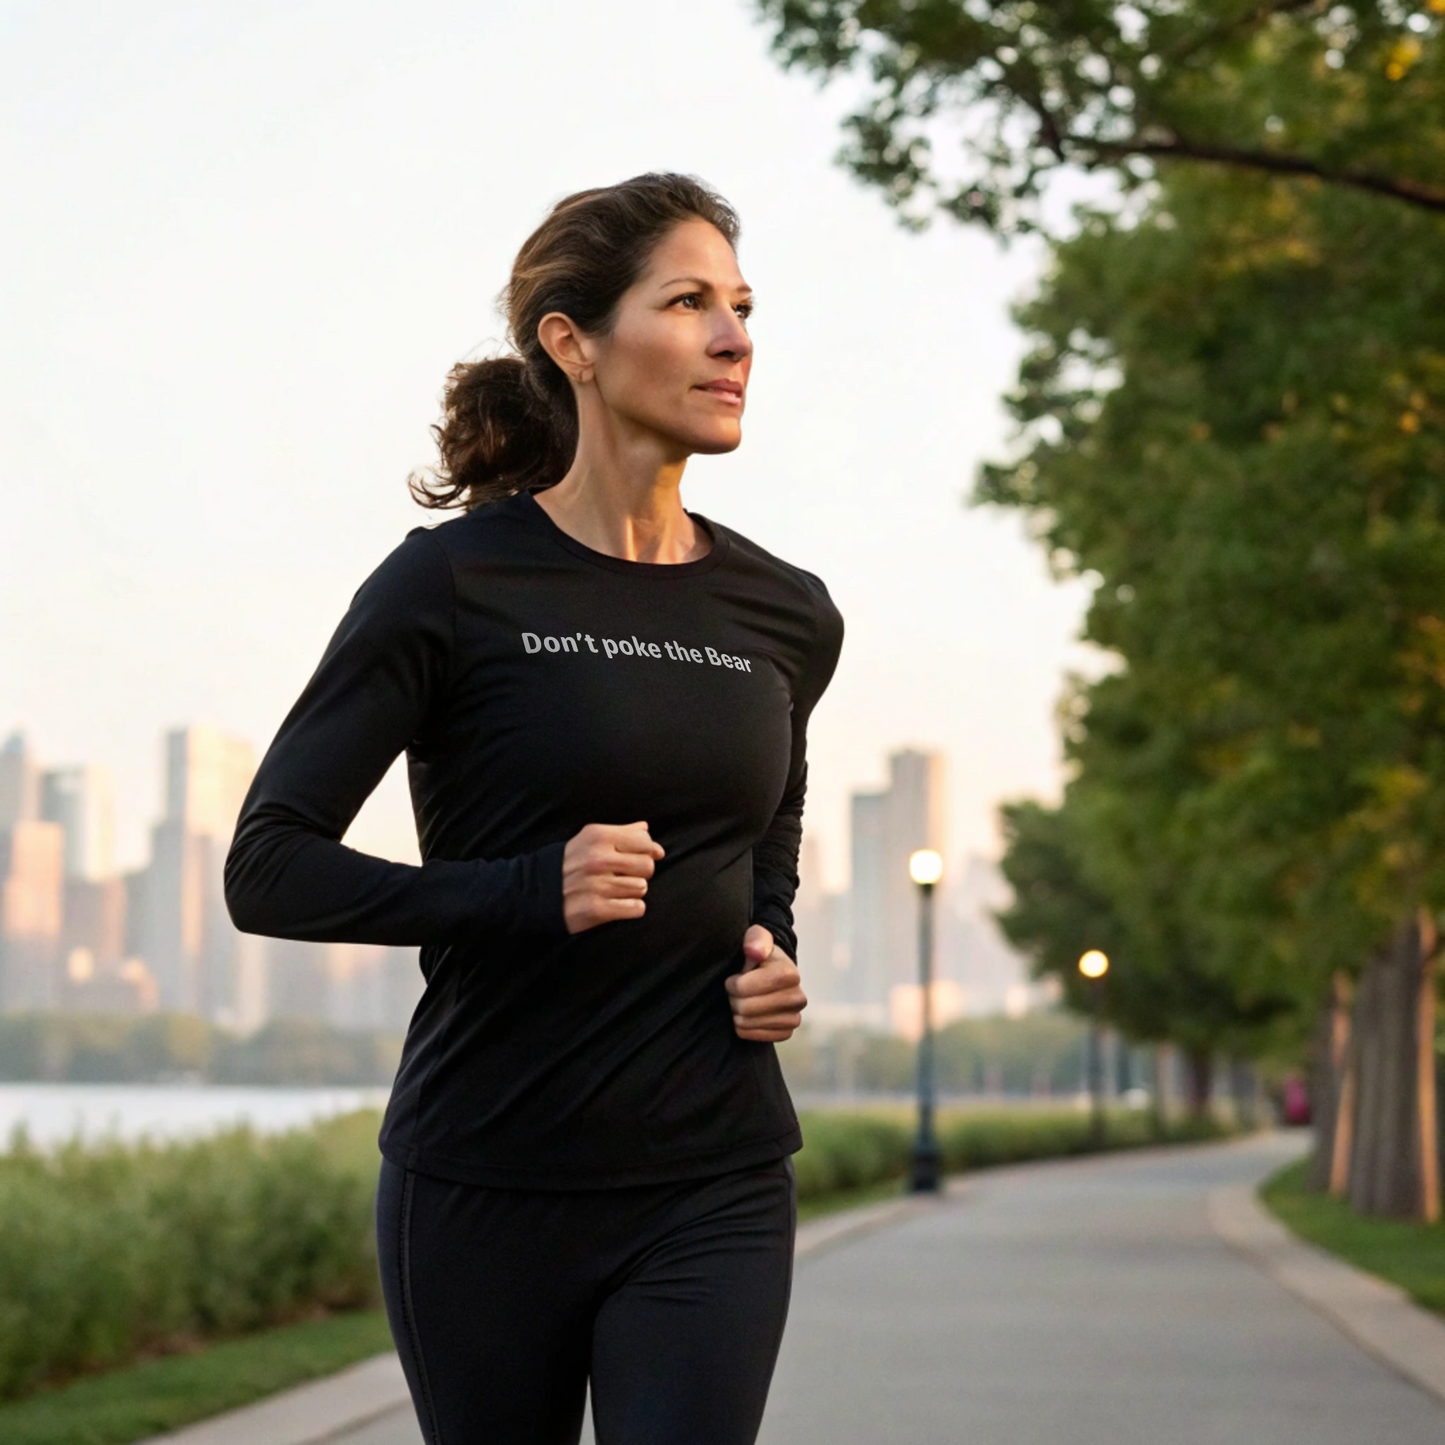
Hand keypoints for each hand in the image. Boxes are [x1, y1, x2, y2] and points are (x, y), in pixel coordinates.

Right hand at [561, 821, 663, 934]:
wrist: (536, 890)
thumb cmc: (570, 862)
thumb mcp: (590, 838)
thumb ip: (621, 832)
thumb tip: (646, 829)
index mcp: (599, 837)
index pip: (645, 842)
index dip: (648, 851)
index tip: (642, 857)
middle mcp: (598, 859)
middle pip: (647, 866)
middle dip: (640, 872)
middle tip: (624, 875)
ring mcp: (597, 885)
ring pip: (642, 888)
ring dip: (632, 891)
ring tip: (615, 890)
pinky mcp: (596, 909)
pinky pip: (636, 908)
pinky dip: (630, 908)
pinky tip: (617, 904)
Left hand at [725, 924, 806, 1041]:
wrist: (772, 974)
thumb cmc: (760, 955)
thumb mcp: (757, 939)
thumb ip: (755, 940)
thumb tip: (754, 951)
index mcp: (790, 974)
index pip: (745, 988)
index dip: (733, 984)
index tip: (734, 977)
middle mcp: (798, 998)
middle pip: (746, 1008)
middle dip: (733, 998)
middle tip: (735, 990)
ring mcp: (794, 1018)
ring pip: (746, 1024)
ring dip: (736, 1012)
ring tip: (742, 999)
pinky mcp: (786, 1033)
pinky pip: (751, 1035)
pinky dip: (743, 1026)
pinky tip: (748, 1013)